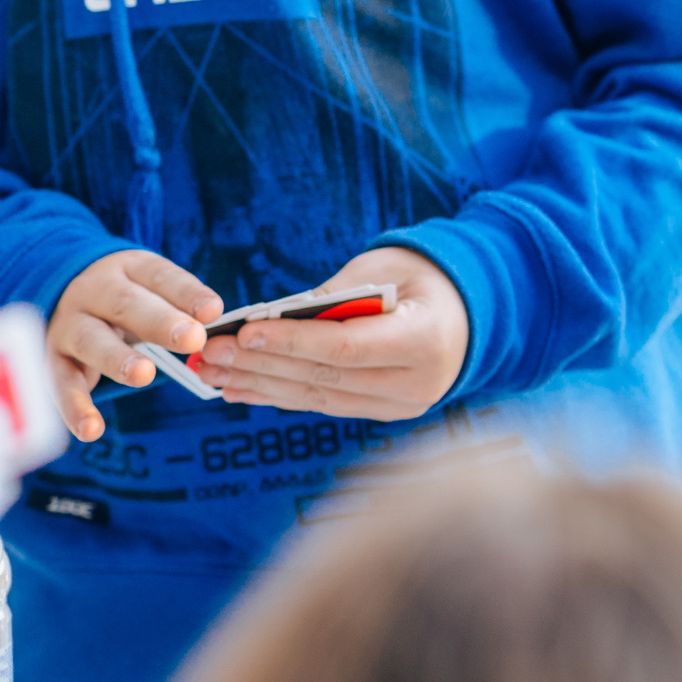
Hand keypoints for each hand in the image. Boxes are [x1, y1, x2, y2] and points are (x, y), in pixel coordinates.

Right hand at [46, 251, 223, 442]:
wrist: (61, 289)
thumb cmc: (129, 295)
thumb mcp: (153, 287)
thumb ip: (182, 303)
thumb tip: (214, 318)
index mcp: (128, 269)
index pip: (160, 276)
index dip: (187, 293)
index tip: (214, 311)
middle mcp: (93, 292)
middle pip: (125, 305)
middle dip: (160, 323)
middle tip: (193, 340)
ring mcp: (70, 325)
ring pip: (91, 340)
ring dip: (117, 359)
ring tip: (143, 375)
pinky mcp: (53, 358)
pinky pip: (61, 383)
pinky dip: (75, 408)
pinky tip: (92, 430)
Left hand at [195, 248, 467, 419]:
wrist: (470, 312)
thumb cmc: (424, 278)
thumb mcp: (385, 268)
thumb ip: (334, 295)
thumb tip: (271, 318)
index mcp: (426, 339)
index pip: (345, 347)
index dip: (291, 342)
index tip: (243, 332)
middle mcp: (418, 382)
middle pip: (325, 377)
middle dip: (262, 364)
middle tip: (211, 353)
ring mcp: (403, 405)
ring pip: (319, 398)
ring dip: (261, 386)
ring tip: (213, 374)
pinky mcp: (386, 413)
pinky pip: (325, 405)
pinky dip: (281, 396)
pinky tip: (241, 389)